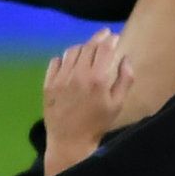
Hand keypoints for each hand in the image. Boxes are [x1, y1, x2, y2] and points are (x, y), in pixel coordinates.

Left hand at [43, 29, 133, 167]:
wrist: (70, 140)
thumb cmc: (98, 123)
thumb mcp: (118, 104)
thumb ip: (125, 79)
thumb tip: (125, 59)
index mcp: (98, 79)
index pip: (105, 49)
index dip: (110, 39)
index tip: (114, 36)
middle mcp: (78, 74)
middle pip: (88, 46)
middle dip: (98, 38)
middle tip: (104, 35)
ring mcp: (61, 78)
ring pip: (71, 51)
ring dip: (82, 46)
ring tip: (88, 48)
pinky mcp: (48, 84)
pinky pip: (56, 62)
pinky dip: (64, 58)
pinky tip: (70, 62)